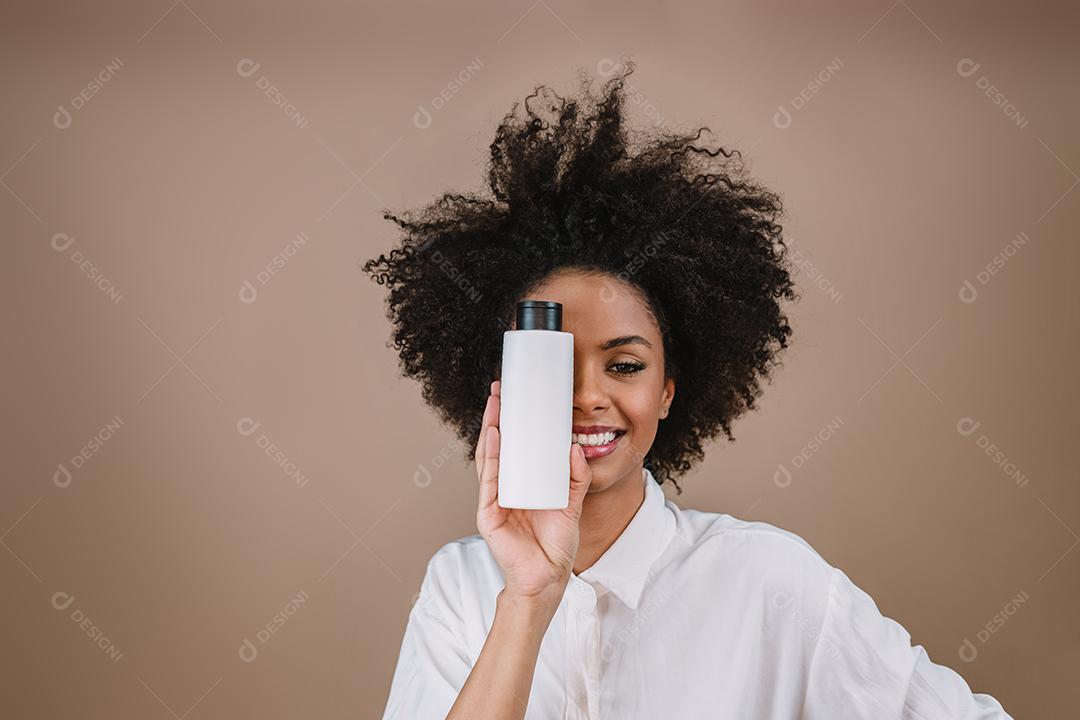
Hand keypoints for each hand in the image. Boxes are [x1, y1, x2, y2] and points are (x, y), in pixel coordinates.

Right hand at [475, 380, 592, 606]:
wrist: (548, 578)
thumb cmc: (556, 545)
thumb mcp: (572, 504)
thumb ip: (576, 477)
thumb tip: (577, 448)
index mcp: (523, 485)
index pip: (516, 448)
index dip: (514, 423)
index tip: (517, 397)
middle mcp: (505, 488)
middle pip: (499, 446)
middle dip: (498, 417)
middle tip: (501, 390)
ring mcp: (495, 499)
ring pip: (490, 456)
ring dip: (490, 428)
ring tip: (495, 403)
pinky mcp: (489, 512)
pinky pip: (488, 478)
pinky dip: (490, 455)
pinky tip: (493, 435)